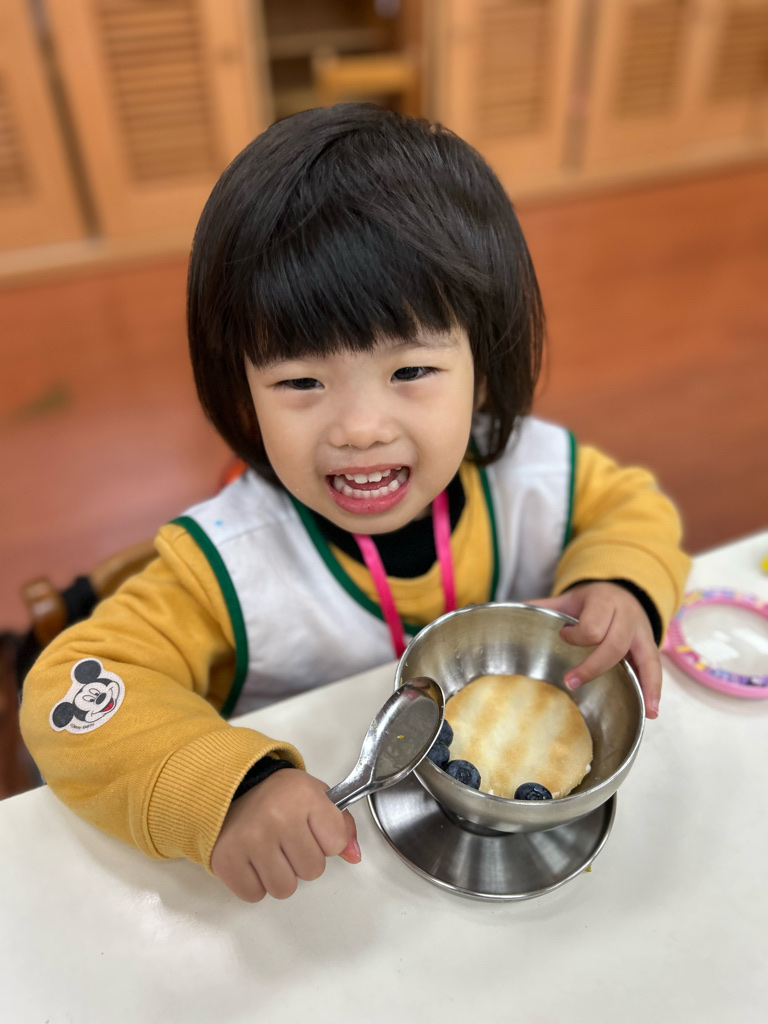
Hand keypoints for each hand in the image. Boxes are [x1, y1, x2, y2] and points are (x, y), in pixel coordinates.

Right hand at [210, 769, 359, 901]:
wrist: (232, 788)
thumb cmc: (278, 795)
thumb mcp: (315, 796)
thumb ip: (341, 824)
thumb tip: (354, 855)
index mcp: (304, 796)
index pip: (335, 844)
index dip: (326, 840)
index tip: (311, 828)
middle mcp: (278, 817)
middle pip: (312, 871)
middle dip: (303, 860)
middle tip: (287, 840)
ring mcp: (250, 840)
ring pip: (285, 889)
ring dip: (280, 875)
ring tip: (270, 851)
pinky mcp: (226, 860)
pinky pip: (254, 894)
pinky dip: (255, 883)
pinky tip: (252, 859)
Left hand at [530, 582, 660, 718]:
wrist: (623, 591)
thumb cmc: (592, 602)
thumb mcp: (569, 598)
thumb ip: (544, 606)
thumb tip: (512, 609)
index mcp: (604, 601)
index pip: (592, 625)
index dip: (576, 636)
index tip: (562, 636)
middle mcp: (627, 616)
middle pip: (615, 644)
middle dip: (594, 666)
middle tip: (571, 682)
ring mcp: (642, 632)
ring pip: (644, 658)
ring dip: (641, 684)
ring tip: (642, 709)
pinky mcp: (650, 646)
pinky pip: (655, 668)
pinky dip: (654, 689)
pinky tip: (651, 711)